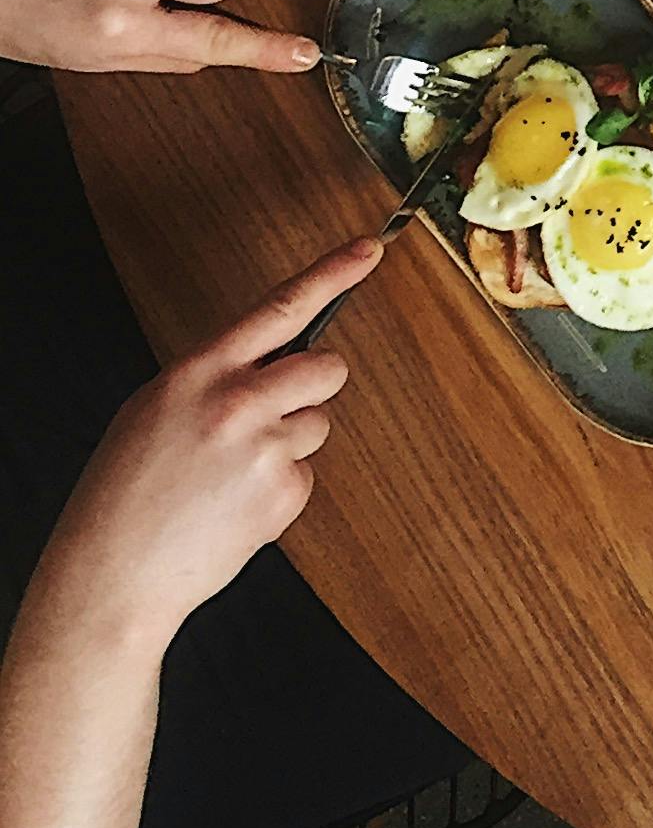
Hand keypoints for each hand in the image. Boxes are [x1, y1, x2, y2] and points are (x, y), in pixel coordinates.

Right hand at [39, 242, 377, 654]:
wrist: (110, 577)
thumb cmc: (125, 494)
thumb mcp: (155, 410)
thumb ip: (214, 377)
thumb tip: (268, 359)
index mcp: (198, 373)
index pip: (278, 308)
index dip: (330, 274)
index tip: (368, 250)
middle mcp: (237, 402)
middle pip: (326, 368)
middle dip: (311, 387)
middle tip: (268, 418)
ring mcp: (264, 447)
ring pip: (318, 423)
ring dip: (289, 444)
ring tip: (229, 476)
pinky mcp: (284, 491)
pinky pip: (306, 473)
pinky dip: (280, 489)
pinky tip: (234, 507)